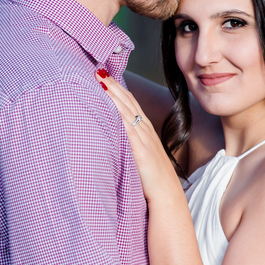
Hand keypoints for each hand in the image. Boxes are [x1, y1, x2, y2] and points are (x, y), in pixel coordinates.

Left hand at [94, 70, 181, 201]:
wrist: (167, 195)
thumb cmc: (151, 178)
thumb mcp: (140, 154)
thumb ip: (130, 142)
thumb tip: (115, 135)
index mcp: (145, 129)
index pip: (130, 102)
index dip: (117, 87)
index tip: (104, 75)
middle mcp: (145, 130)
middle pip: (127, 101)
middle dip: (113, 84)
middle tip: (98, 69)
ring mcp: (144, 139)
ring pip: (127, 111)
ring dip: (113, 94)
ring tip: (100, 80)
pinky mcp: (141, 151)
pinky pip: (128, 130)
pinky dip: (119, 117)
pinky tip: (109, 107)